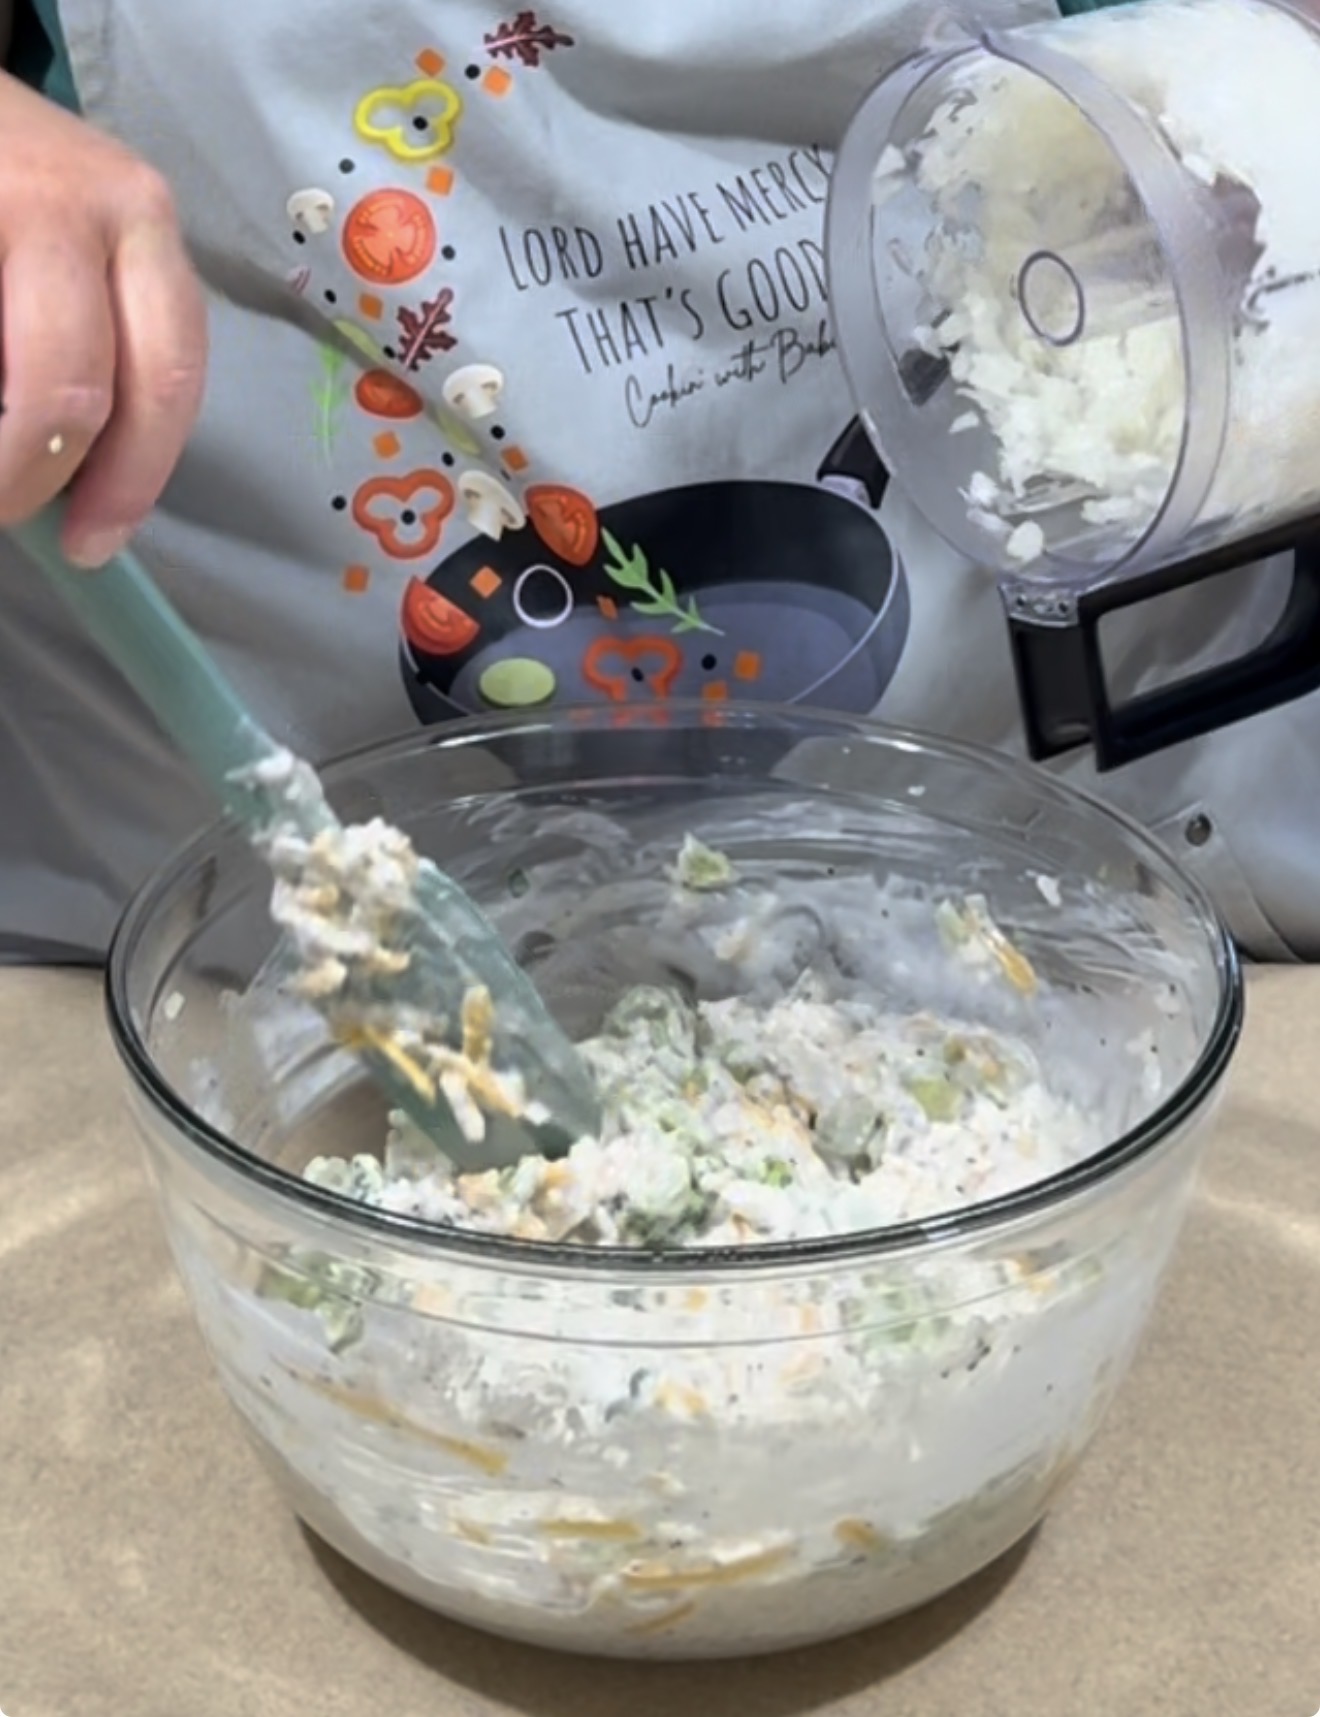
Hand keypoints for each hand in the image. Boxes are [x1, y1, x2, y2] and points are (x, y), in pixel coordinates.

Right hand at [0, 70, 206, 564]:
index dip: (132, 480)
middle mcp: (87, 201)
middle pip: (78, 388)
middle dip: (32, 476)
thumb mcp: (72, 244)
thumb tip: (83, 488)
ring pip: (22, 381)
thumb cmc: (8, 181)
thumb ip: (96, 345)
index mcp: (144, 225)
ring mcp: (9, 195)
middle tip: (5, 513)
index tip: (91, 545)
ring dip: (0, 448)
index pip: (168, 378)